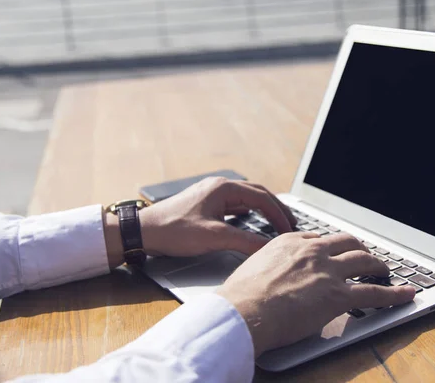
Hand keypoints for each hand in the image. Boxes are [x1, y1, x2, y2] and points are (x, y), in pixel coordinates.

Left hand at [103, 177, 296, 266]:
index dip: (279, 214)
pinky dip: (248, 213)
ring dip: (263, 210)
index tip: (290, 229)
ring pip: (246, 199)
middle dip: (276, 209)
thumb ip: (245, 241)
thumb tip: (269, 247)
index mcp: (223, 188)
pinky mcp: (205, 204)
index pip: (262, 197)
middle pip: (257, 194)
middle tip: (291, 224)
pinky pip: (234, 205)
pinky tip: (252, 222)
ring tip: (277, 222)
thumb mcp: (213, 237)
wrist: (143, 232)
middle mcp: (219, 187)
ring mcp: (212, 194)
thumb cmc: (174, 231)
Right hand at [216, 232, 415, 355]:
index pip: (319, 238)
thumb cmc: (241, 295)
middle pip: (346, 242)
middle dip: (359, 248)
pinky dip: (394, 293)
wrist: (244, 310)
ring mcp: (328, 271)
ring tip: (386, 270)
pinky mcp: (339, 295)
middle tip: (365, 257)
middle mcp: (313, 251)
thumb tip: (271, 276)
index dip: (331, 247)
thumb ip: (269, 266)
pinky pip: (375, 293)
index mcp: (290, 242)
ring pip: (364, 261)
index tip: (334, 252)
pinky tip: (406, 294)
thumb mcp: (252, 267)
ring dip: (379, 265)